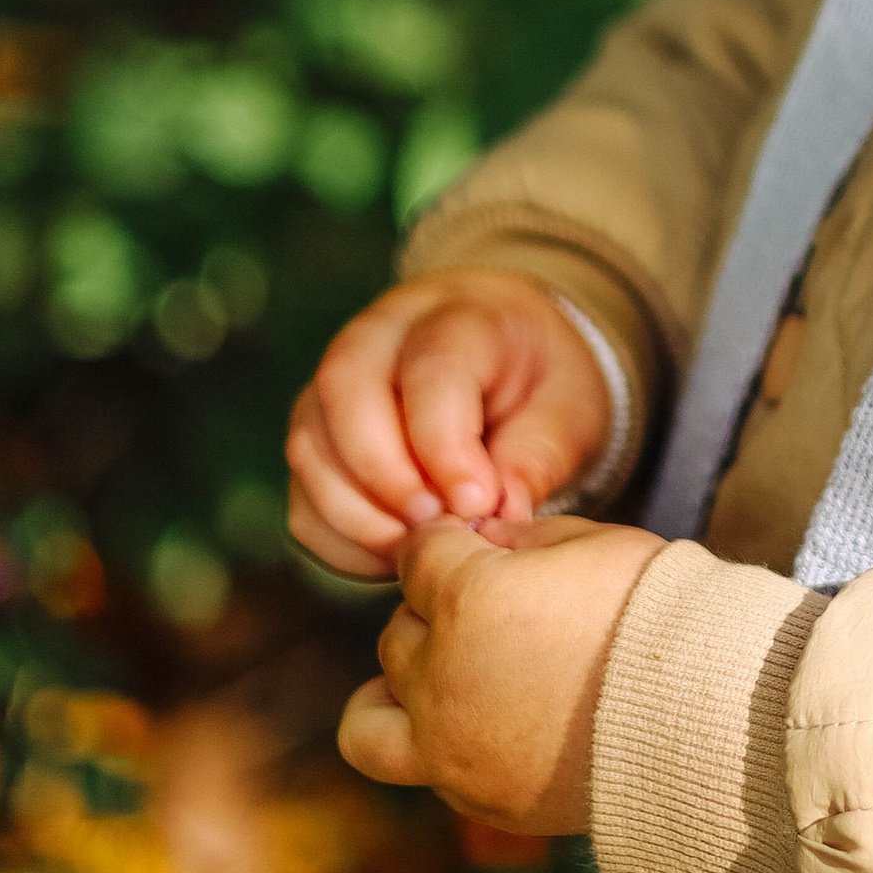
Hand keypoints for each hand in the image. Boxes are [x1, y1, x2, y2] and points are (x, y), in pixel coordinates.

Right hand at [287, 273, 613, 577]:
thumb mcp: (568, 408)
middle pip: (346, 391)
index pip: (430, 370)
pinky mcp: (315, 441)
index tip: (477, 504)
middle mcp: (379, 338)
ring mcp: (333, 388)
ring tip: (423, 548)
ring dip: (359, 516)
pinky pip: (303, 498)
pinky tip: (396, 556)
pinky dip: (342, 541)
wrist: (508, 361)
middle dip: (387, 475)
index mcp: (457, 316)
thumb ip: (538, 454)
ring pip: (312, 448)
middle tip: (439, 527)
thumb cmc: (540, 382)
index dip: (445, 446)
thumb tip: (501, 513)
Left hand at [335, 515, 661, 828]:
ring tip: (448, 679)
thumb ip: (520, 541)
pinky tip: (489, 724)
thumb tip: (482, 544)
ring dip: (402, 687)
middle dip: (435, 613)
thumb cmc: (662, 615)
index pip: (418, 555)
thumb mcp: (595, 544)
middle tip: (494, 613)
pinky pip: (420, 768)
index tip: (481, 548)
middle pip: (397, 630)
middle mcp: (441, 675)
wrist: (715, 719)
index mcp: (467, 598)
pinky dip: (437, 744)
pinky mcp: (478, 797)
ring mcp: (451, 747)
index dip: (452, 544)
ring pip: (370, 714)